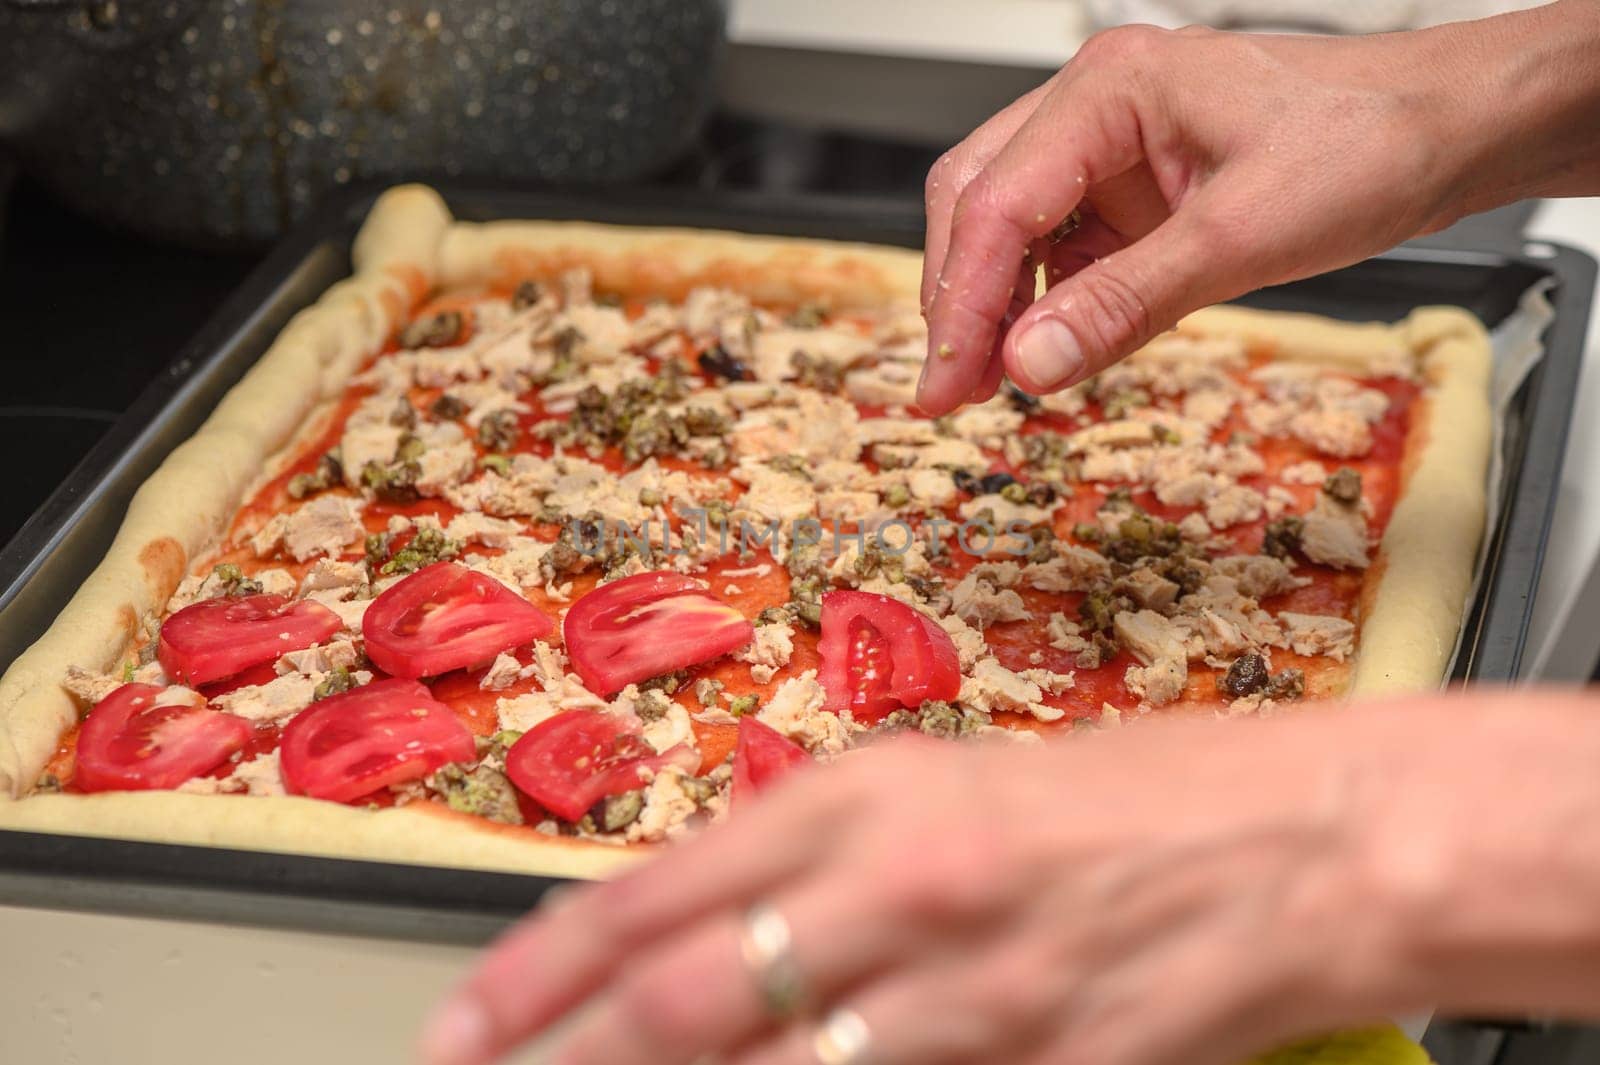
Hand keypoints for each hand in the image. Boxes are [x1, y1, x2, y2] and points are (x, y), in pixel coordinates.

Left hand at [421, 711, 1420, 1064]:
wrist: (1308, 842)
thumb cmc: (1135, 794)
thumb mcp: (947, 782)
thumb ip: (819, 851)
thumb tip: (702, 919)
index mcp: (870, 795)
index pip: (659, 889)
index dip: (538, 969)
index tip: (463, 1024)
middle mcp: (904, 890)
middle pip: (686, 1003)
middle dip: (570, 1063)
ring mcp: (975, 1001)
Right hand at [914, 10, 1596, 413]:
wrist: (1447, 131)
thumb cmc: (1370, 143)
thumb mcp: (1244, 237)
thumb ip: (1126, 303)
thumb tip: (1030, 364)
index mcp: (1110, 90)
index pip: (995, 201)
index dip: (960, 301)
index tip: (945, 382)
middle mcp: (1096, 109)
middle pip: (976, 202)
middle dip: (956, 299)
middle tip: (949, 390)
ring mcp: (1111, 149)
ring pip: (1008, 226)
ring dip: (993, 305)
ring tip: (991, 382)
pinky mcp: (1133, 190)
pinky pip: (1063, 248)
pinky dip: (1045, 302)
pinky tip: (1049, 349)